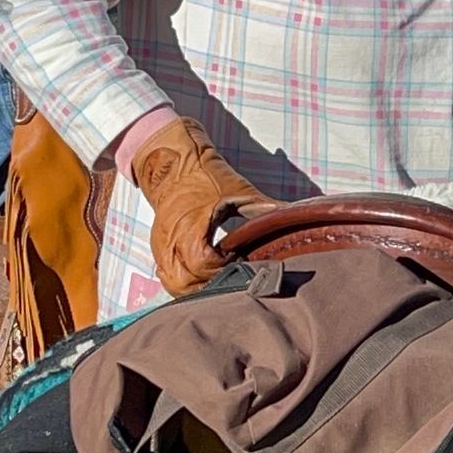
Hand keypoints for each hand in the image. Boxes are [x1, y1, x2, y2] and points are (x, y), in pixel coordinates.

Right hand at [131, 116, 277, 296]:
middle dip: (211, 285)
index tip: (240, 259)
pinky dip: (186, 283)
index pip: (203, 263)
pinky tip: (205, 278)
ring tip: (221, 280)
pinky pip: (168, 277)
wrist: (172, 163)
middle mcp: (170, 239)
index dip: (224, 268)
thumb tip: (293, 216)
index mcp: (189, 224)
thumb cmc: (205, 175)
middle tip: (233, 275)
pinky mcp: (158, 249)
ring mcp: (161, 247)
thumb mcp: (237, 189)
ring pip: (174, 285)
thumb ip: (264, 207)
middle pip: (185, 282)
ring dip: (197, 289)